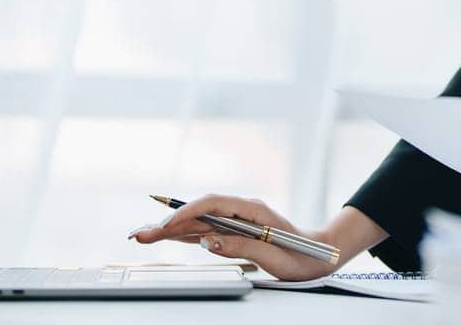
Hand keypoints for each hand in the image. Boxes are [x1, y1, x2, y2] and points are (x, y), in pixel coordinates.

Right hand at [128, 194, 336, 282]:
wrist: (320, 255)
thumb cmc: (301, 256)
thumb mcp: (274, 255)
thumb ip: (241, 247)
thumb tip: (209, 241)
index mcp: (253, 210)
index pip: (213, 204)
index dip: (188, 212)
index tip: (167, 224)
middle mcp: (242, 211)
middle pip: (200, 213)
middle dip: (169, 223)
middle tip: (140, 233)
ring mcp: (237, 221)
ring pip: (199, 223)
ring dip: (171, 229)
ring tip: (143, 235)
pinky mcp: (235, 232)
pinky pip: (205, 232)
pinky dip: (184, 236)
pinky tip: (166, 237)